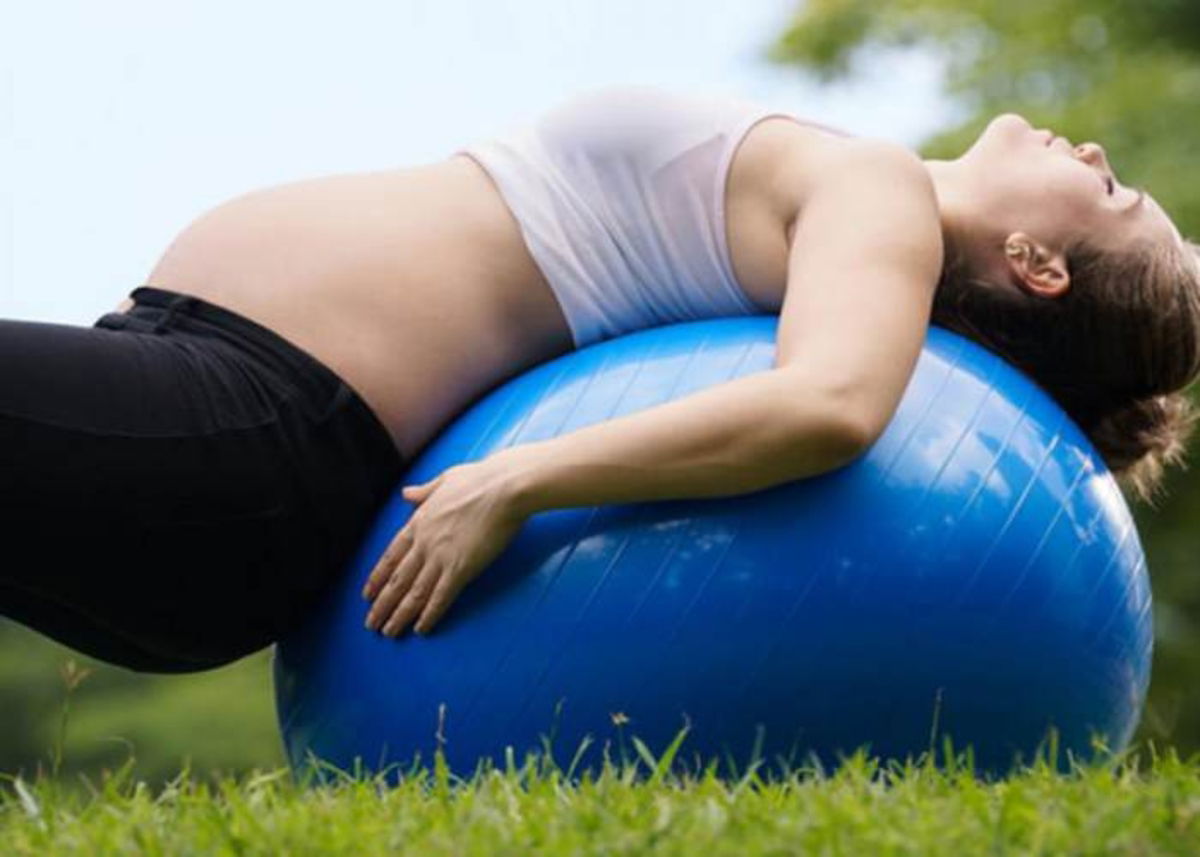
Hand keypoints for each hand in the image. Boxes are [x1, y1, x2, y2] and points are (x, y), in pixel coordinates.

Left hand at [362, 455, 527, 636]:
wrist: (504, 488)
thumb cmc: (480, 480)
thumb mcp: (444, 480)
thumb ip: (423, 491)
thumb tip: (406, 493)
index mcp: (419, 522)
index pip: (391, 557)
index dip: (377, 578)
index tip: (367, 594)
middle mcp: (424, 543)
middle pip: (397, 580)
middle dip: (382, 604)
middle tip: (371, 624)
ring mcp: (440, 557)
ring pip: (414, 593)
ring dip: (399, 615)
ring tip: (388, 632)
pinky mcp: (461, 569)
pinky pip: (441, 597)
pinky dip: (429, 615)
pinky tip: (420, 630)